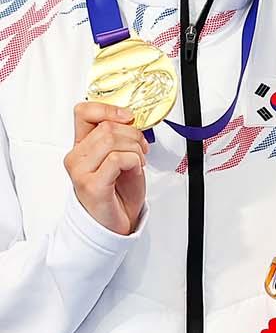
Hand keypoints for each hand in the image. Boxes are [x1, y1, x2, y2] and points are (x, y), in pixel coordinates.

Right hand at [66, 102, 147, 234]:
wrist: (115, 223)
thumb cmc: (119, 191)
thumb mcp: (121, 158)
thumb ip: (119, 137)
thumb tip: (130, 119)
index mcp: (81, 146)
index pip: (83, 112)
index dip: (109, 109)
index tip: (128, 118)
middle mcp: (76, 157)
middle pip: (107, 126)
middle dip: (134, 135)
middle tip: (142, 150)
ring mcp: (81, 171)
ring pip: (112, 140)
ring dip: (135, 150)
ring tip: (137, 163)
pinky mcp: (92, 184)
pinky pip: (118, 159)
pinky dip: (134, 162)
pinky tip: (134, 171)